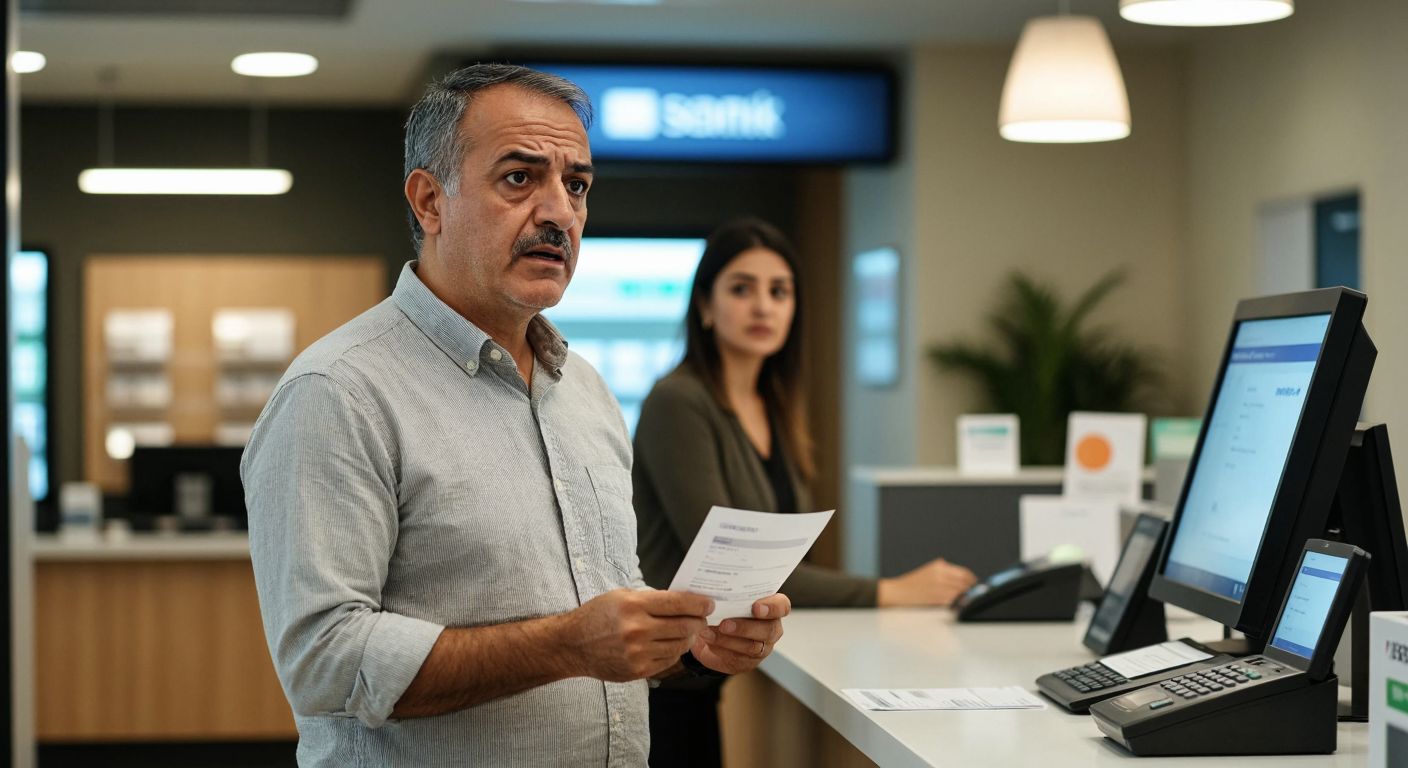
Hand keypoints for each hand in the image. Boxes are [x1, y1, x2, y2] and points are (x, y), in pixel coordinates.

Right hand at [563, 589, 712, 681]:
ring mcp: (638, 653)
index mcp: (634, 606)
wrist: (573, 645)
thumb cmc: (597, 616)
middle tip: (702, 618)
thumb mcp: (621, 596)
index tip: (709, 604)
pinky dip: (674, 652)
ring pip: (679, 645)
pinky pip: (668, 661)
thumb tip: (683, 601)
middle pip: (685, 626)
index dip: (699, 603)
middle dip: (699, 621)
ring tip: (687, 631)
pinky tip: (670, 644)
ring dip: (688, 638)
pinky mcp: (638, 670)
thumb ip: (651, 599)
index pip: (678, 603)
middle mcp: (637, 630)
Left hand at [690, 593, 789, 674]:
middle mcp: (771, 627)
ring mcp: (763, 647)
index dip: (772, 607)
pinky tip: (708, 641)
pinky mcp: (749, 661)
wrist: (714, 633)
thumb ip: (730, 595)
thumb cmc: (726, 609)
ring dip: (729, 640)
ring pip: (753, 647)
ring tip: (710, 633)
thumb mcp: (729, 598)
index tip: (755, 607)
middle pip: (769, 629)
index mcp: (771, 607)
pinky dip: (721, 648)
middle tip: (724, 624)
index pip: (782, 606)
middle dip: (745, 627)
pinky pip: (738, 658)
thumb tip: (715, 593)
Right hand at [877, 558, 977, 606]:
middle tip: (970, 592)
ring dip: (964, 597)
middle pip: (964, 583)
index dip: (971, 579)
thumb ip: (945, 572)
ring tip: (963, 599)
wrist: (897, 592)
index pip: (963, 572)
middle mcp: (941, 575)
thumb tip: (963, 579)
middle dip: (969, 589)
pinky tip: (955, 604)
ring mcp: (939, 587)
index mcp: (939, 566)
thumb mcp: (928, 571)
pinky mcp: (937, 598)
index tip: (974, 583)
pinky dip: (957, 603)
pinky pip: (953, 601)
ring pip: (961, 592)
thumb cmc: (912, 584)